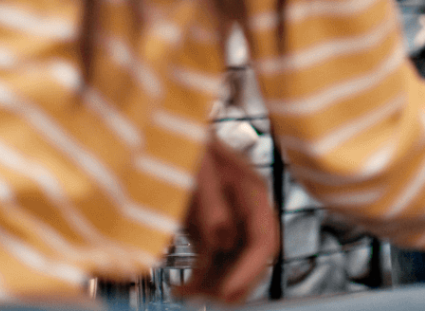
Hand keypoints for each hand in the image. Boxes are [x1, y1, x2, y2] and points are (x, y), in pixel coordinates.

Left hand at [176, 135, 279, 302]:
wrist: (159, 130)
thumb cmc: (181, 139)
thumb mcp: (196, 165)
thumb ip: (211, 200)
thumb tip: (222, 236)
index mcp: (250, 188)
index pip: (265, 238)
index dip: (250, 270)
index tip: (228, 293)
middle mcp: (242, 205)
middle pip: (252, 256)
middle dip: (233, 281)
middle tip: (209, 298)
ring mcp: (225, 216)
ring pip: (231, 263)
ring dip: (212, 284)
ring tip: (186, 292)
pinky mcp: (205, 225)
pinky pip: (211, 260)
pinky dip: (198, 278)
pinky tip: (181, 286)